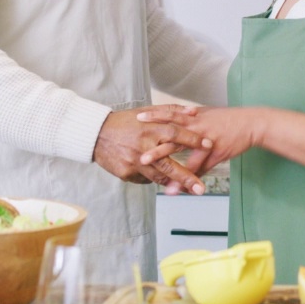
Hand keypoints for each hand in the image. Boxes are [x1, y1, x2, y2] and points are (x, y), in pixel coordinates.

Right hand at [93, 105, 212, 193]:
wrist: (95, 134)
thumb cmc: (124, 121)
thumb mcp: (147, 111)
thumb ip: (171, 111)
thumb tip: (194, 111)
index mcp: (149, 128)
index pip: (175, 133)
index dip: (192, 139)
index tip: (209, 145)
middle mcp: (143, 146)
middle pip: (168, 164)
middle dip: (187, 178)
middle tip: (202, 189)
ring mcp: (134, 162)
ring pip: (158, 177)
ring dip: (174, 185)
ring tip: (189, 192)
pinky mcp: (126, 173)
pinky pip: (145, 179)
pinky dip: (154, 179)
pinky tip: (163, 181)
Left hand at [136, 107, 261, 185]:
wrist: (251, 123)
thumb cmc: (229, 120)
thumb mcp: (208, 115)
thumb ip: (192, 119)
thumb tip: (179, 119)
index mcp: (194, 116)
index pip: (170, 114)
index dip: (154, 115)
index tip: (137, 117)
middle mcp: (197, 125)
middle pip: (170, 132)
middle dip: (151, 139)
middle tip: (135, 146)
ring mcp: (205, 139)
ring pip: (180, 149)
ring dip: (162, 159)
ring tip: (146, 165)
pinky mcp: (214, 152)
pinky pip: (197, 167)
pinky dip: (185, 178)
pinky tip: (175, 188)